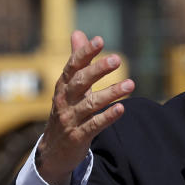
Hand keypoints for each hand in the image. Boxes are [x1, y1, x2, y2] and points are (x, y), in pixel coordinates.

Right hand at [35, 31, 133, 184]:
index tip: (99, 40)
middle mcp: (64, 101)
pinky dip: (107, 117)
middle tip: (118, 60)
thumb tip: (79, 33)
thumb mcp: (69, 88)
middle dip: (98, 70)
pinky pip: (93, 125)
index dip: (84, 53)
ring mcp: (70, 120)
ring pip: (90, 104)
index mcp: (63, 87)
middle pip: (80, 82)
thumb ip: (77, 62)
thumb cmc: (66, 113)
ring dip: (111, 93)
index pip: (73, 66)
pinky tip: (121, 108)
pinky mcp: (77, 137)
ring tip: (131, 84)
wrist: (53, 152)